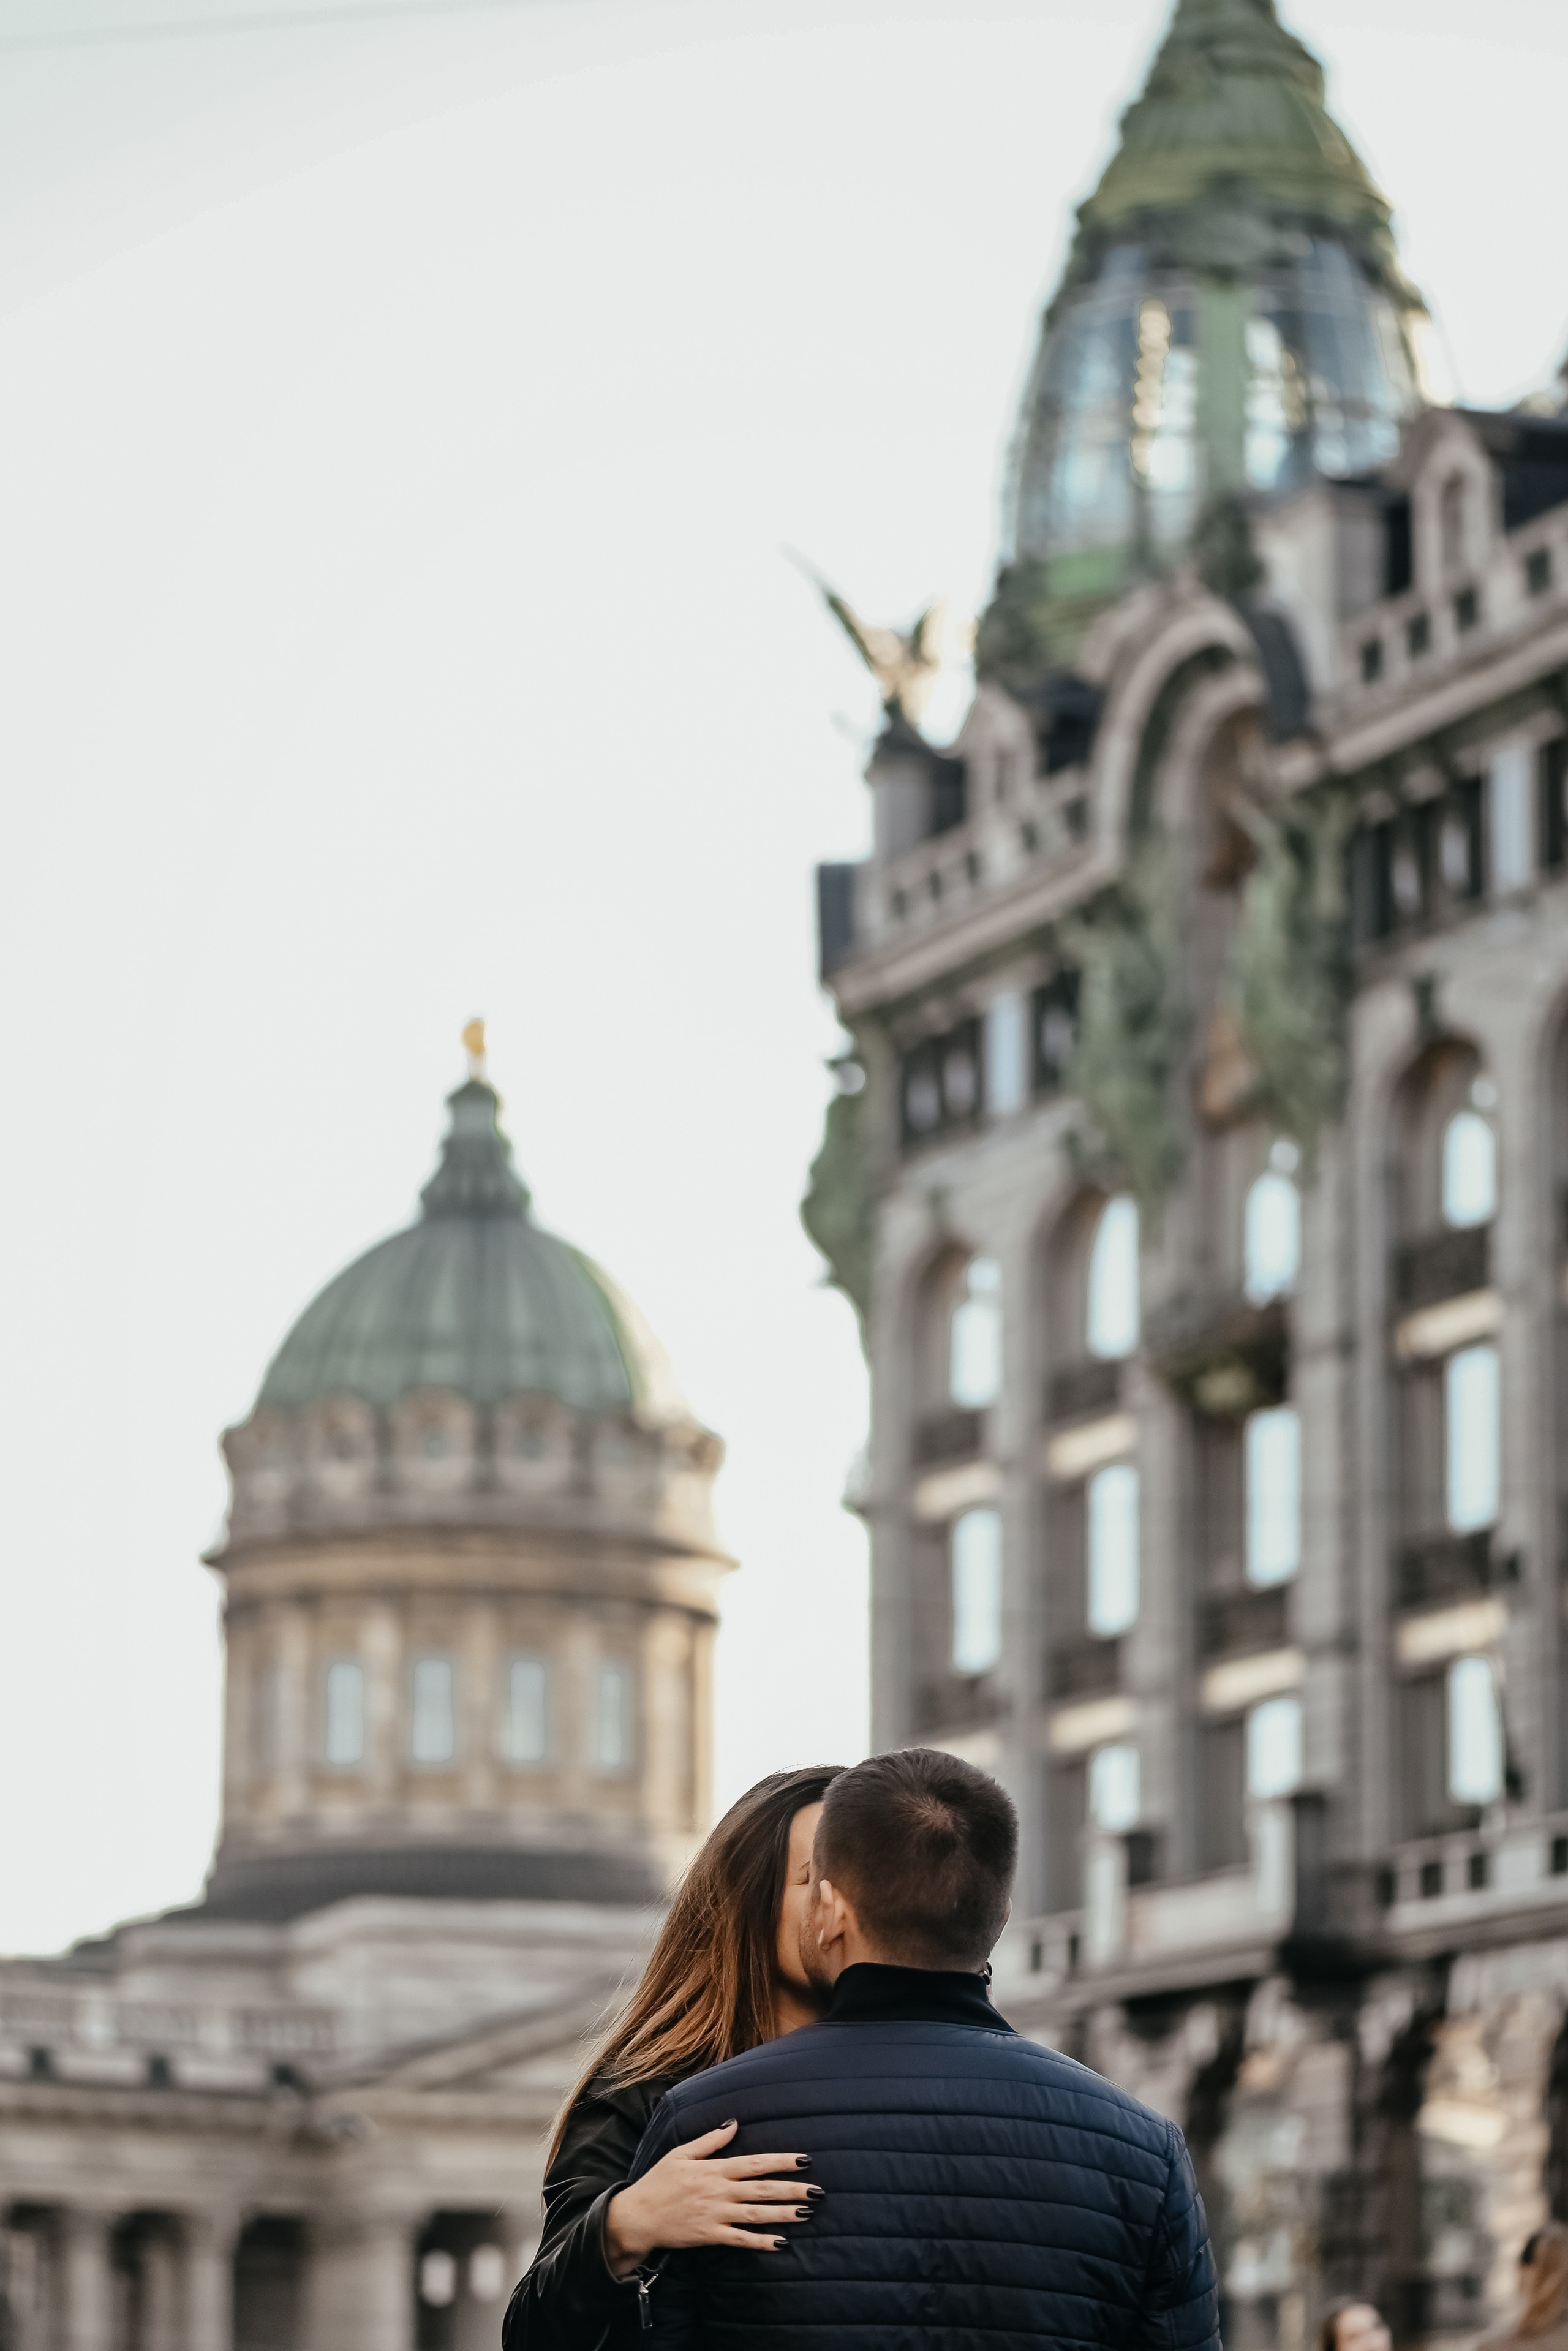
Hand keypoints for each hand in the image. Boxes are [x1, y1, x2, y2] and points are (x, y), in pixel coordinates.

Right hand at [603, 2122, 818, 2276]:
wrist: (638, 2216)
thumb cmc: (659, 2181)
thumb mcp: (682, 2153)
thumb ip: (710, 2141)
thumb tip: (734, 2123)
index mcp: (715, 2169)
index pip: (755, 2163)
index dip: (781, 2161)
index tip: (805, 2160)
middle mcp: (720, 2191)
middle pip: (762, 2190)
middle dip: (792, 2189)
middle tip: (818, 2191)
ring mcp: (716, 2215)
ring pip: (757, 2215)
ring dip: (783, 2214)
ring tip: (807, 2213)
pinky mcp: (711, 2236)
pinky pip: (740, 2239)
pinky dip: (761, 2241)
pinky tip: (780, 2243)